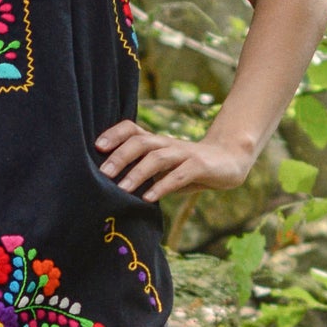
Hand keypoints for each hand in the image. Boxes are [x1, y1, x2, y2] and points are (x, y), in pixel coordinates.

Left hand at [96, 120, 252, 200]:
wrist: (229, 161)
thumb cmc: (187, 168)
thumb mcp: (162, 169)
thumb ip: (140, 173)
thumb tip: (108, 188)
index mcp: (155, 143)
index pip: (131, 129)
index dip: (114, 134)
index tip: (97, 147)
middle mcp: (167, 144)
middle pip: (140, 142)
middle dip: (120, 157)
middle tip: (103, 174)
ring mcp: (184, 154)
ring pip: (157, 158)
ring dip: (138, 172)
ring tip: (122, 189)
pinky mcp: (199, 166)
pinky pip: (179, 175)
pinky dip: (163, 186)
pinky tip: (149, 197)